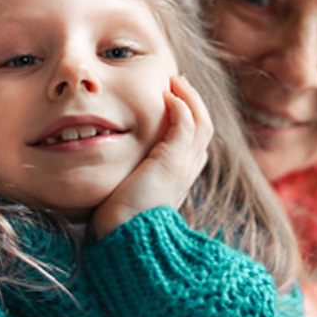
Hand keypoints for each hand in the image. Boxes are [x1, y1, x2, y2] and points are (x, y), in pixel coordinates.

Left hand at [91, 76, 212, 238]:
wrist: (125, 234)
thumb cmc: (119, 220)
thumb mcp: (128, 193)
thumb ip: (130, 178)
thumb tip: (113, 173)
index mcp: (179, 177)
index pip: (194, 142)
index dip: (188, 119)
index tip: (171, 101)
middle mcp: (188, 170)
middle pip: (203, 128)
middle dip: (193, 102)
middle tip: (177, 83)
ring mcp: (184, 165)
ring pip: (201, 121)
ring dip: (189, 97)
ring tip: (175, 81)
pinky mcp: (174, 160)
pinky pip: (187, 123)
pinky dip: (181, 105)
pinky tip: (167, 94)